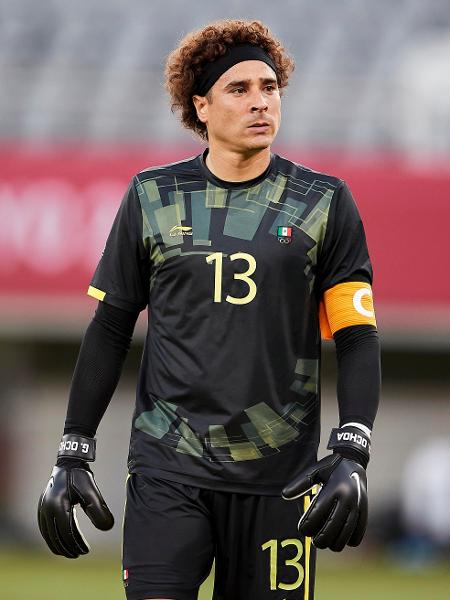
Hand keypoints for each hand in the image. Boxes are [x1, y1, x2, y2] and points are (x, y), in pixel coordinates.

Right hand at [38, 434, 113, 558]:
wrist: (68, 463)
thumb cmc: (81, 477)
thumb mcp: (92, 493)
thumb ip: (100, 511)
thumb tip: (108, 528)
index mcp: (58, 506)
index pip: (66, 532)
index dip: (76, 544)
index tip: (85, 551)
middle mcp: (46, 509)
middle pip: (55, 537)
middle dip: (67, 549)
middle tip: (78, 555)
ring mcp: (42, 508)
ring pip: (48, 534)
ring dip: (58, 545)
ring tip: (70, 552)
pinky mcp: (41, 507)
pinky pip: (45, 528)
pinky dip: (52, 537)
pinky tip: (60, 541)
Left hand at [282, 453, 366, 551]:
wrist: (354, 461)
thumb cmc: (330, 468)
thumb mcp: (314, 471)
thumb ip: (299, 484)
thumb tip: (284, 495)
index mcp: (333, 488)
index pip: (317, 515)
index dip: (307, 527)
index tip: (302, 529)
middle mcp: (347, 498)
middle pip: (331, 530)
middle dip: (319, 540)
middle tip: (313, 539)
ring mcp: (358, 507)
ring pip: (344, 537)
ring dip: (333, 543)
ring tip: (325, 541)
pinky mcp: (364, 512)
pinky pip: (357, 536)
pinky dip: (348, 541)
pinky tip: (340, 537)